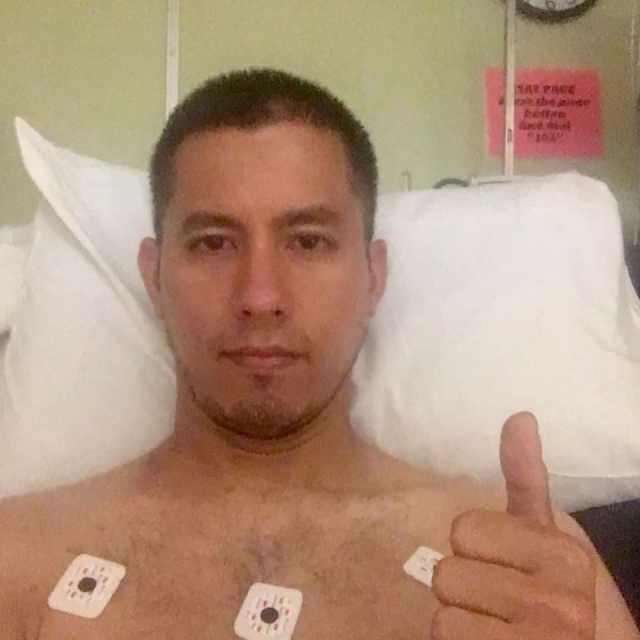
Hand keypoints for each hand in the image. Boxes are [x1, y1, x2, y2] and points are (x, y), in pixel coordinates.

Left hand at [431, 412, 596, 639]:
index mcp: (563, 552)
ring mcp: (544, 638)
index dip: (473, 550)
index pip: (463, 529)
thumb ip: (526, 479)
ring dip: (458, 623)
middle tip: (496, 606)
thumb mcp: (540, 538)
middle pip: (447, 571)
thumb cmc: (544, 595)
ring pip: (443, 612)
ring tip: (493, 630)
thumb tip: (520, 415)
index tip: (504, 568)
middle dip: (463, 589)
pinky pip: (445, 636)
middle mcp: (561, 597)